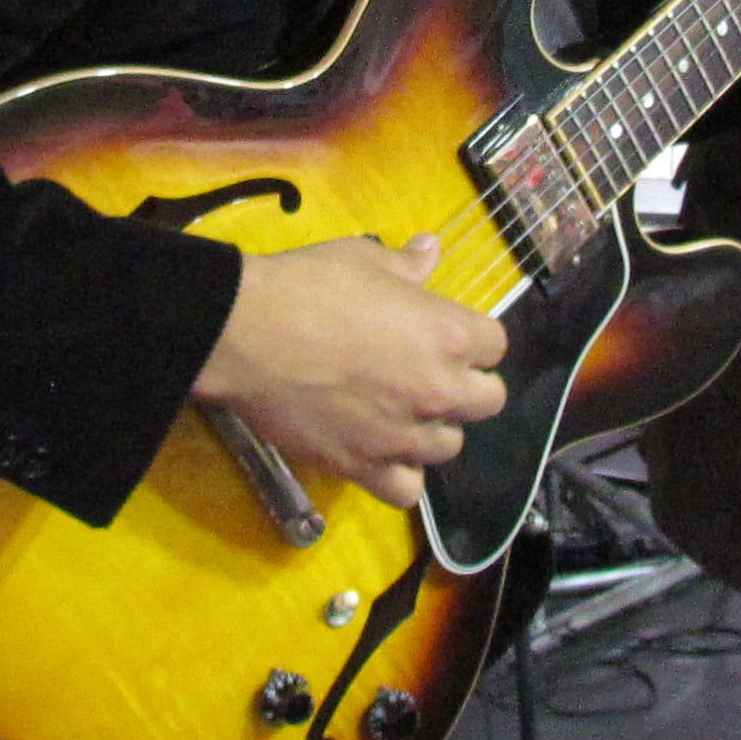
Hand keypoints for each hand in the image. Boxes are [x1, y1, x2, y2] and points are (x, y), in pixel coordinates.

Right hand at [191, 234, 506, 510]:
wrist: (244, 334)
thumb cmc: (306, 286)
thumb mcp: (362, 259)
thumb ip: (407, 264)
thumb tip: (432, 249)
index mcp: (447, 333)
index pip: (496, 344)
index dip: (473, 337)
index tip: (445, 332)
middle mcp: (437, 390)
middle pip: (488, 400)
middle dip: (467, 386)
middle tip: (429, 372)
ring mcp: (402, 435)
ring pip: (449, 447)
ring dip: (432, 429)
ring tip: (401, 413)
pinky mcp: (363, 466)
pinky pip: (407, 490)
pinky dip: (400, 475)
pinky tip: (382, 454)